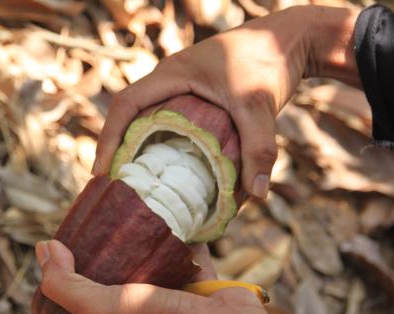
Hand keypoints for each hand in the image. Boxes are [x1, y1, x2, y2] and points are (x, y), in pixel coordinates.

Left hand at [36, 240, 275, 313]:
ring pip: (159, 282)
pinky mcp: (205, 300)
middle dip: (122, 269)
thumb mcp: (103, 308)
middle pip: (130, 296)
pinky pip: (188, 269)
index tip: (84, 256)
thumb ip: (66, 286)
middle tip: (111, 239)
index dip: (90, 287)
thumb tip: (44, 250)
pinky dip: (181, 250)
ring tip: (138, 229)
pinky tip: (172, 227)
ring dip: (150, 258)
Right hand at [93, 5, 359, 198]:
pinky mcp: (194, 96)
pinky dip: (157, 143)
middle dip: (115, 148)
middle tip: (111, 184)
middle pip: (127, 114)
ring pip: (144, 118)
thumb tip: (256, 195)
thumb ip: (259, 148)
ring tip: (131, 182)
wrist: (292, 38)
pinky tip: (164, 168)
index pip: (125, 105)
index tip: (102, 171)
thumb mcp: (260, 105)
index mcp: (172, 74)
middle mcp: (169, 79)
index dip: (108, 138)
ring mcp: (180, 86)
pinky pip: (164, 120)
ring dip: (134, 146)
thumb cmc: (269, 62)